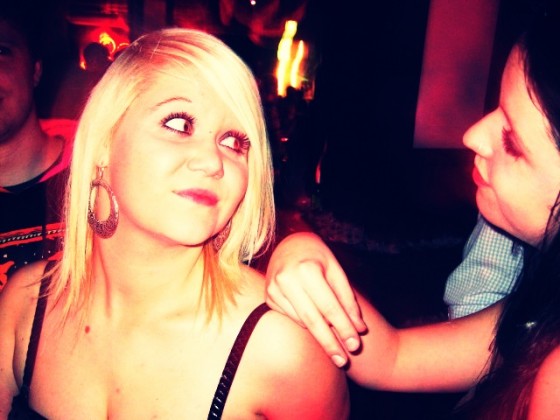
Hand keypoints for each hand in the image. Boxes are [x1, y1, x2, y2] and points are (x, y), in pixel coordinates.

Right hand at [265, 232, 366, 366]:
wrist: (288, 244)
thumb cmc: (317, 256)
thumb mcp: (336, 270)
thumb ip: (347, 299)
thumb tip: (359, 329)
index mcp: (307, 269)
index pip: (329, 306)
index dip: (343, 327)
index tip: (355, 345)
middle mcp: (286, 279)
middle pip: (312, 320)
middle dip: (330, 343)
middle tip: (344, 361)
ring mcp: (274, 289)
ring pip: (301, 321)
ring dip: (320, 336)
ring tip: (336, 350)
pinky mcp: (268, 297)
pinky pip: (291, 318)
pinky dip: (305, 324)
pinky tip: (315, 325)